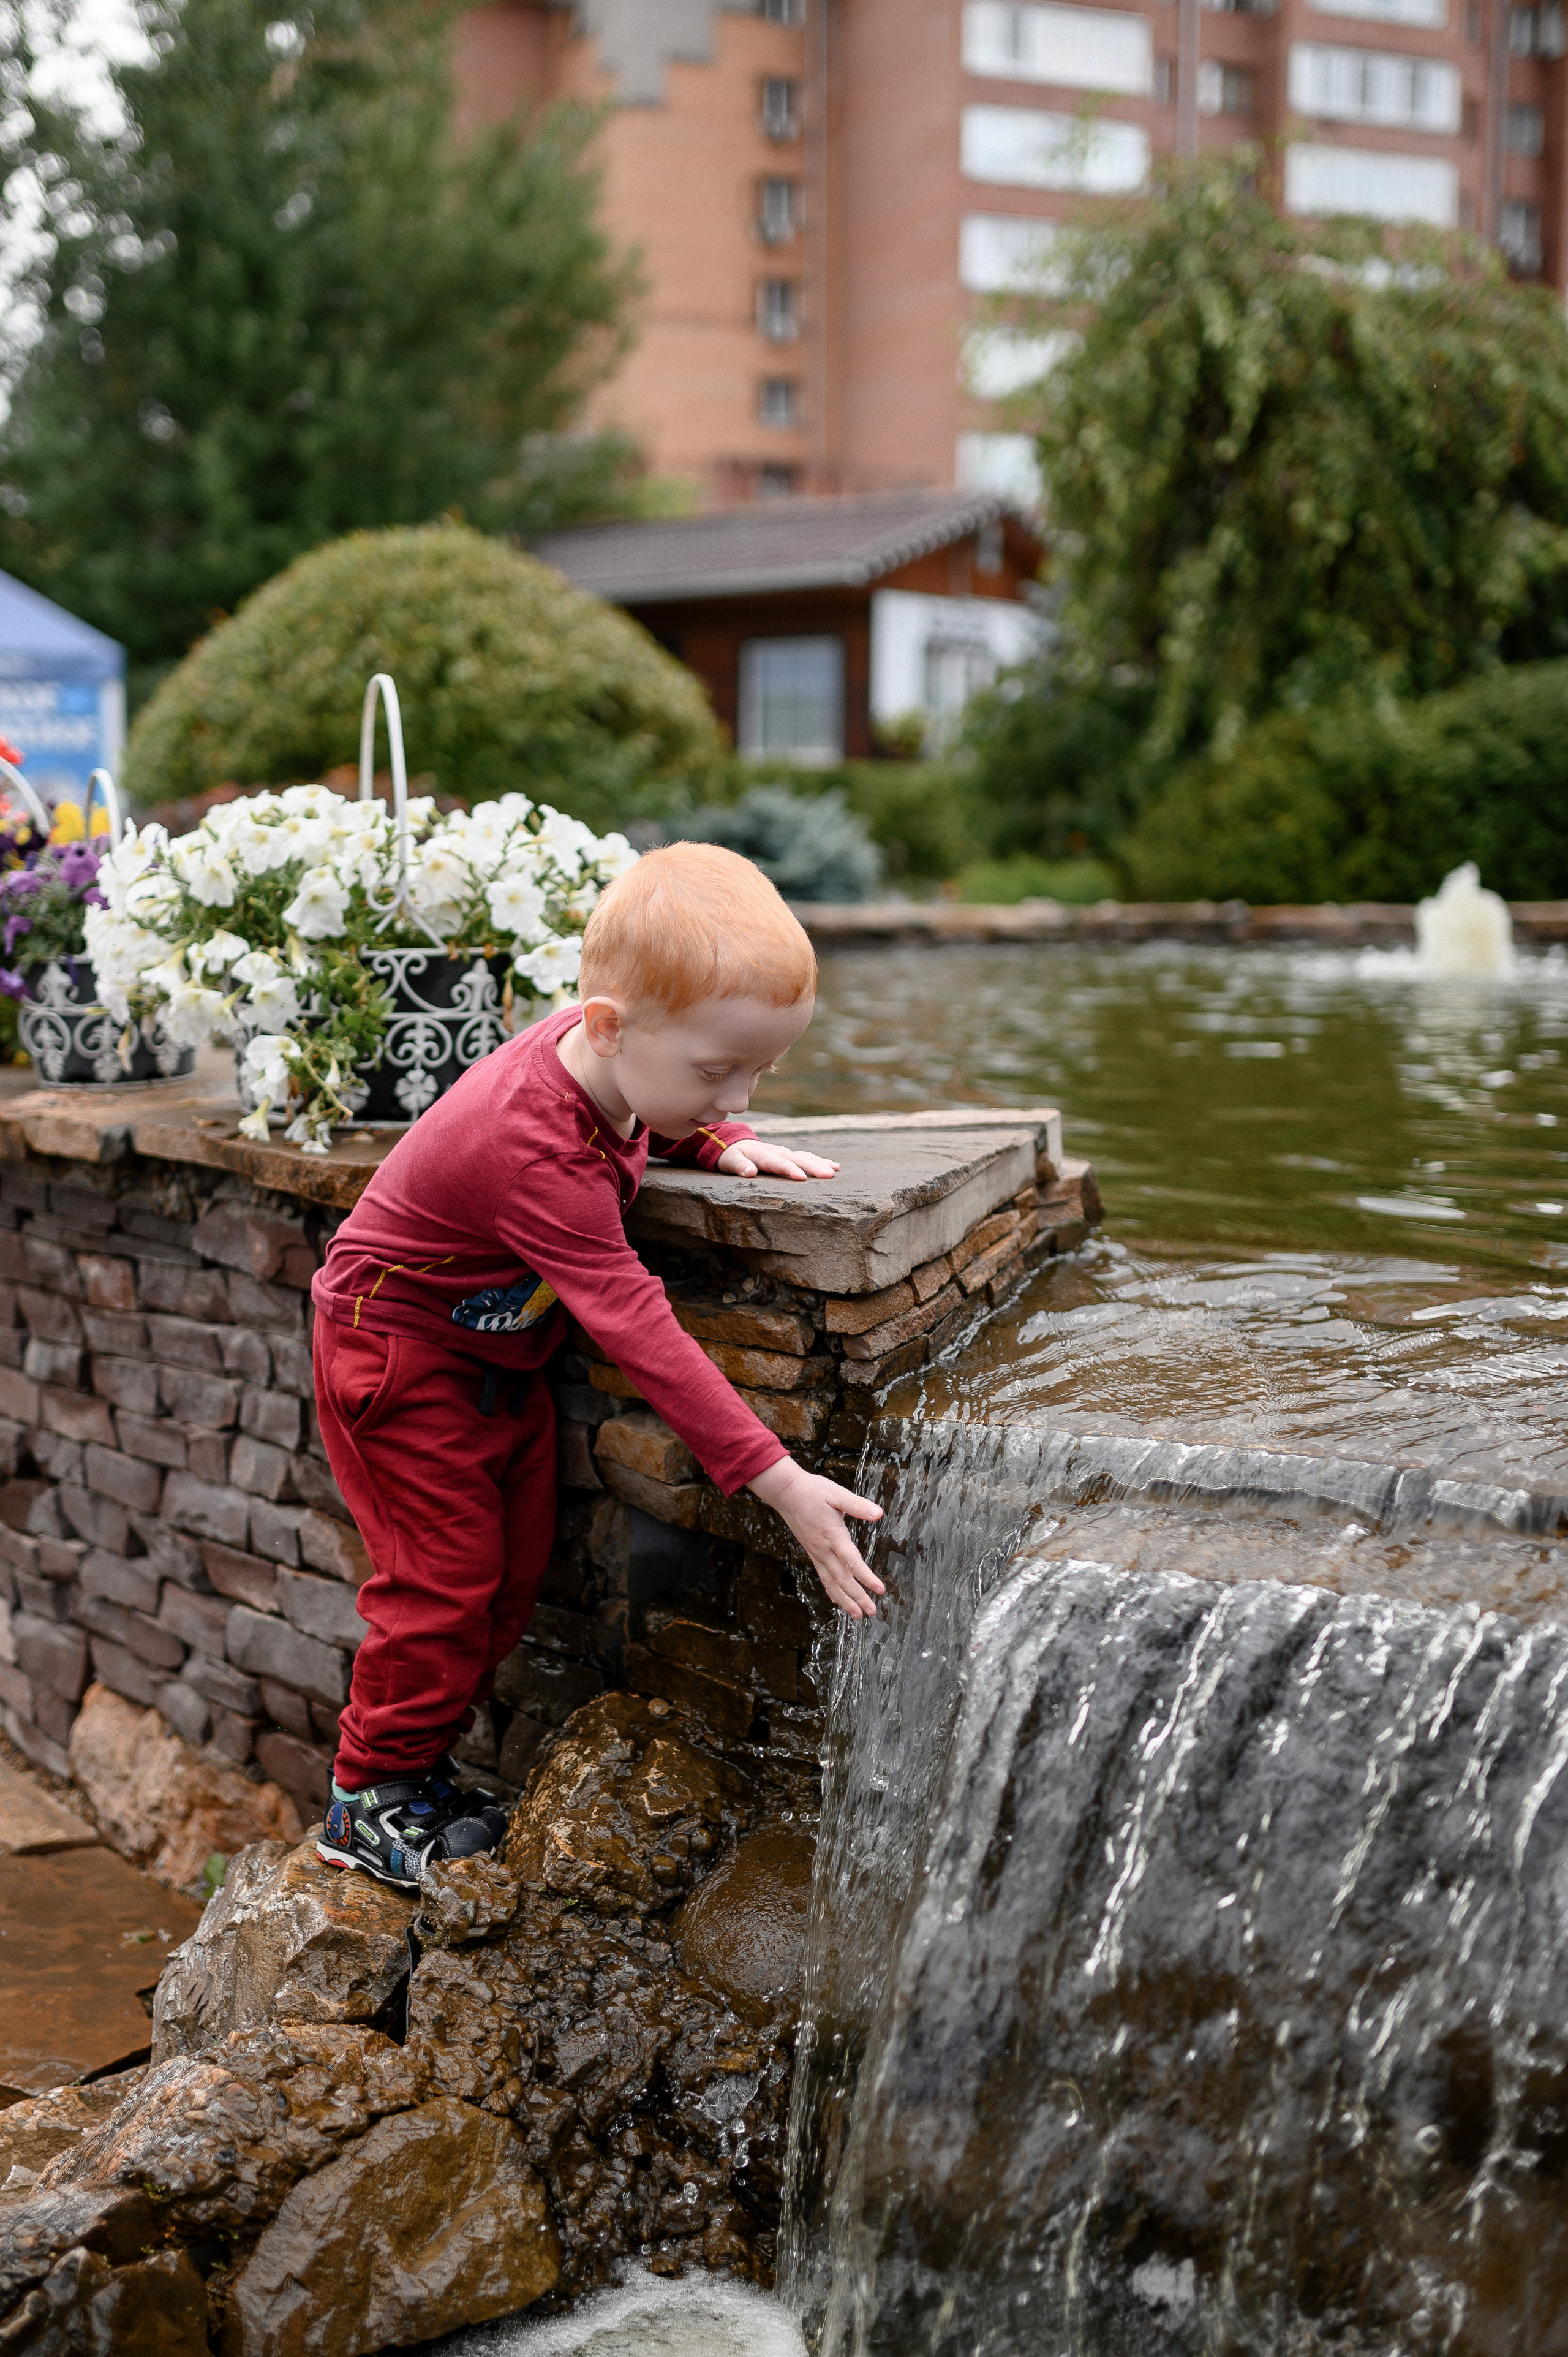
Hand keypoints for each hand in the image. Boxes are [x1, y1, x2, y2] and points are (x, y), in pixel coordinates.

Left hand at [717, 1138, 838, 1180]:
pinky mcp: (788, 1155)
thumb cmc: (731, 1155)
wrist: (733, 1142)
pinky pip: (807, 1156)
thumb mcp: (730, 1161)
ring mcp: (784, 1152)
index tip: (802, 1178)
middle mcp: (777, 1152)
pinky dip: (820, 1160)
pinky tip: (834, 1166)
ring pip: (805, 1156)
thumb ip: (740, 1166)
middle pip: (798, 1159)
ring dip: (820, 1163)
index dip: (790, 1169)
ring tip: (834, 1171)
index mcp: (763, 1155)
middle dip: (813, 1166)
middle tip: (828, 1175)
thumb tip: (749, 1172)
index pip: (779, 1163)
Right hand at [748, 1456, 884, 1618]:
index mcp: (833, 1535)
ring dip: (845, 1600)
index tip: (880, 1590)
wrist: (786, 1493)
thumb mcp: (837, 1493)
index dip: (866, 1577)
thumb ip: (858, 1505)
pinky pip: (823, 1577)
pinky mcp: (813, 1553)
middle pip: (842, 1579)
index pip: (852, 1561)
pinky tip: (838, 1601)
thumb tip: (878, 1513)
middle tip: (871, 1612)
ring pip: (831, 1583)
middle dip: (857, 1597)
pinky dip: (832, 1591)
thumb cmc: (812, 1491)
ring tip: (857, 1615)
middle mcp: (824, 1549)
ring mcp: (817, 1553)